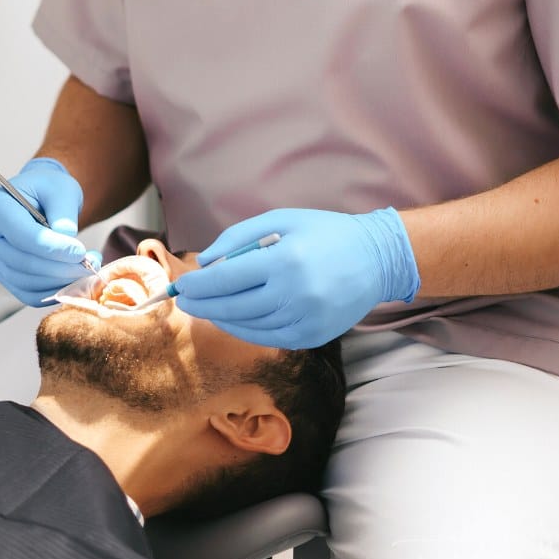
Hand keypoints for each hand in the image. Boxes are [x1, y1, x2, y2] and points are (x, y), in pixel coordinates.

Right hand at [0, 158, 101, 305]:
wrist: (37, 198)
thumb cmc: (48, 188)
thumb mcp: (60, 188)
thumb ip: (64, 210)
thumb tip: (67, 236)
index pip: (22, 235)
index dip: (52, 248)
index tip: (81, 252)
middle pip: (22, 262)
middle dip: (59, 267)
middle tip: (90, 265)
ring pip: (25, 282)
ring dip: (59, 282)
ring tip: (87, 270)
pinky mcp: (2, 276)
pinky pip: (27, 293)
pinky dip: (52, 292)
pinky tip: (74, 281)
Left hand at [172, 207, 419, 347]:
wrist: (376, 259)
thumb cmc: (325, 233)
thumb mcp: (281, 220)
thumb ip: (239, 238)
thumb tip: (206, 261)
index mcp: (285, 260)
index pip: (228, 279)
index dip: (200, 285)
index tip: (182, 285)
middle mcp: (294, 294)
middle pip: (233, 306)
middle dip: (204, 304)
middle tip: (184, 301)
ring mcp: (304, 320)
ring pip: (247, 326)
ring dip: (220, 318)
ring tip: (204, 309)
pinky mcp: (311, 337)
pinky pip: (266, 338)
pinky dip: (244, 330)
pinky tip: (231, 319)